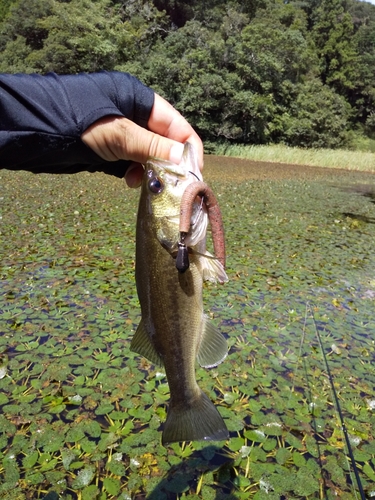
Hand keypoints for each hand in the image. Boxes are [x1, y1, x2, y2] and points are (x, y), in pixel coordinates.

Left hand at [81, 94, 202, 187]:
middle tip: (173, 185)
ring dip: (151, 171)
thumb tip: (183, 159)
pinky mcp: (110, 147)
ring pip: (148, 155)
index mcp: (140, 99)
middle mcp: (134, 113)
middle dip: (169, 163)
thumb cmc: (79, 122)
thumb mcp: (119, 134)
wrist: (37, 131)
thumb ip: (152, 147)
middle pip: (164, 141)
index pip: (176, 124)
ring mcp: (122, 131)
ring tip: (149, 185)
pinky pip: (132, 162)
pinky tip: (129, 181)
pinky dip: (134, 173)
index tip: (193, 173)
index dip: (187, 148)